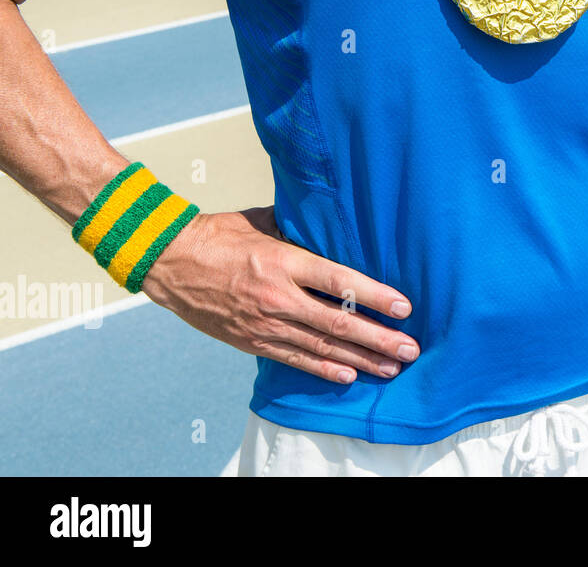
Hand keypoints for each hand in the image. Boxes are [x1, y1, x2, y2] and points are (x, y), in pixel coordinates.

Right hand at [141, 206, 418, 383]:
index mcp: (284, 261)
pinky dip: (324, 370)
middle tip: (410, 349)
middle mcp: (278, 296)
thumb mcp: (266, 221)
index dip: (375, 297)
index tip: (405, 307)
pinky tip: (350, 375)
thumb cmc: (220, 234)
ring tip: (392, 368)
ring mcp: (264, 323)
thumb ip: (304, 230)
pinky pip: (294, 359)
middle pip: (338, 323)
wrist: (168, 261)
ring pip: (322, 347)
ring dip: (361, 360)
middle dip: (379, 339)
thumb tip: (339, 224)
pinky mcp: (251, 340)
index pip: (340, 282)